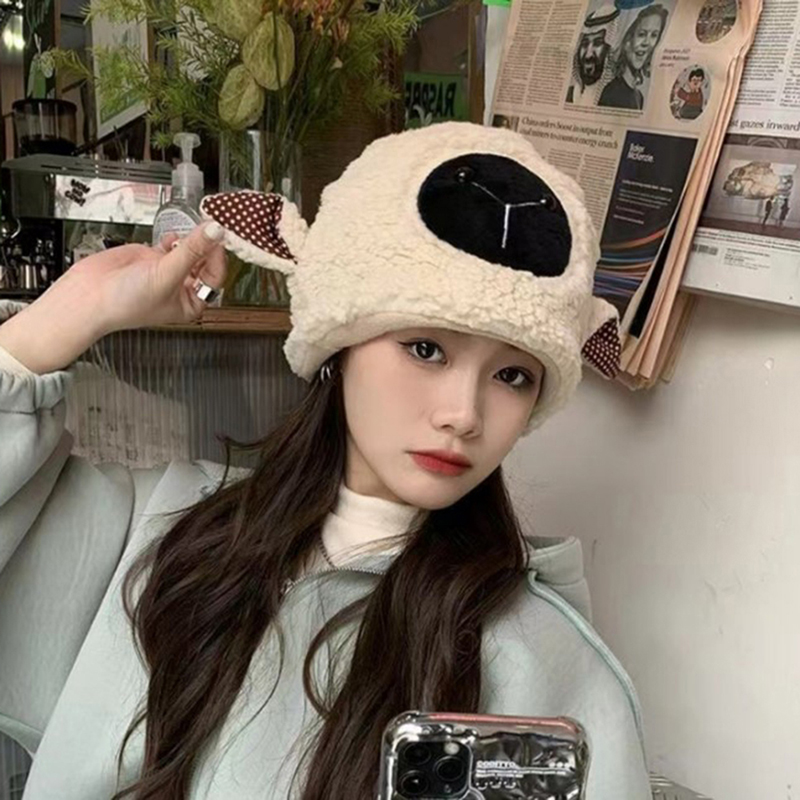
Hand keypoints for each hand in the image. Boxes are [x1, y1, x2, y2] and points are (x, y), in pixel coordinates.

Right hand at [65, 220, 227, 334]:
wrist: (88, 295)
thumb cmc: (125, 303)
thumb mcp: (166, 274)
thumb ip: (192, 250)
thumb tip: (214, 232)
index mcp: (190, 303)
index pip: (215, 276)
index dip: (218, 256)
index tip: (220, 236)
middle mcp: (181, 288)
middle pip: (204, 261)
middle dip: (207, 244)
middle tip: (212, 225)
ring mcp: (167, 271)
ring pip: (190, 250)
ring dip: (193, 238)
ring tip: (197, 226)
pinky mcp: (152, 257)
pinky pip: (172, 243)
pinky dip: (175, 237)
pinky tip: (175, 235)